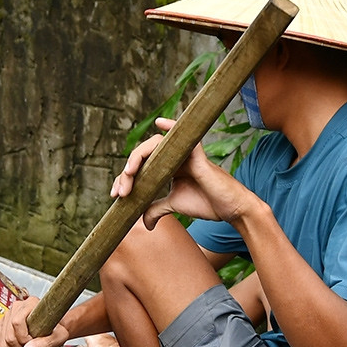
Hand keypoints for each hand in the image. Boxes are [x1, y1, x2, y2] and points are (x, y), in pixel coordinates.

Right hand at [0, 295, 68, 346]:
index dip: (24, 339)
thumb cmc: (57, 329)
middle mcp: (17, 308)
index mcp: (30, 304)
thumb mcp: (58, 336)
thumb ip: (45, 343)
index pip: (17, 322)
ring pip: (3, 342)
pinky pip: (0, 345)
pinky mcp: (4, 326)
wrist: (55, 328)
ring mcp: (8, 317)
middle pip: (9, 335)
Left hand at [112, 117, 251, 227]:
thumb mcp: (174, 205)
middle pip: (144, 156)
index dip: (125, 179)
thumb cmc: (207, 203)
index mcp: (168, 166)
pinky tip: (160, 123)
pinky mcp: (197, 155)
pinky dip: (172, 127)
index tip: (116, 196)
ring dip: (138, 158)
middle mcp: (174, 157)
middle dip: (126, 173)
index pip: (141, 167)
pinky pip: (184, 136)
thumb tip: (144, 223)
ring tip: (128, 173)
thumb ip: (157, 209)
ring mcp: (185, 154)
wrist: (230, 210)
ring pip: (155, 146)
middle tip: (120, 192)